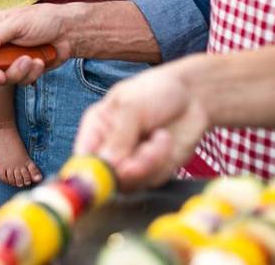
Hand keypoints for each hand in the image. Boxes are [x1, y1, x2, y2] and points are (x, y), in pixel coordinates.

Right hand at [0, 3, 81, 84]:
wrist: (69, 31)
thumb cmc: (43, 20)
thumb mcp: (18, 23)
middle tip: (1, 76)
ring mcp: (11, 60)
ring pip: (5, 78)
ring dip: (18, 72)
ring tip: (31, 60)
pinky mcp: (25, 71)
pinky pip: (22, 80)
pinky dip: (32, 73)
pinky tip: (40, 61)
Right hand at [73, 63, 209, 190]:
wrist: (191, 95)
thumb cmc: (155, 91)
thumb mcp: (132, 106)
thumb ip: (118, 136)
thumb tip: (107, 164)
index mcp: (96, 130)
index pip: (83, 158)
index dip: (88, 171)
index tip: (105, 172)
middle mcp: (110, 150)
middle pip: (106, 178)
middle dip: (126, 169)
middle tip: (144, 154)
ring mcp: (131, 163)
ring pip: (130, 182)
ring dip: (149, 162)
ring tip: (160, 137)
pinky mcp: (153, 172)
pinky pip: (152, 180)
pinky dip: (162, 161)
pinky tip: (164, 139)